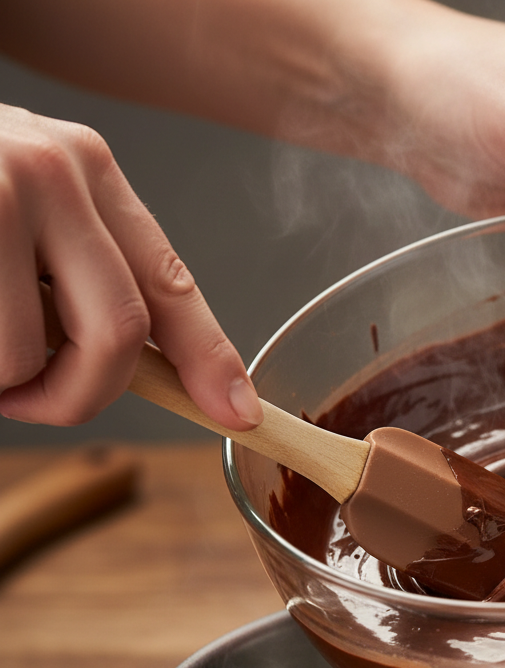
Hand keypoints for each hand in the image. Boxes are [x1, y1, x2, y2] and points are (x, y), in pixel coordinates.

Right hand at [0, 103, 261, 427]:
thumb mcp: (26, 206)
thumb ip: (84, 271)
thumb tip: (146, 366)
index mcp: (88, 171)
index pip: (170, 283)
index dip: (210, 359)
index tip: (237, 415)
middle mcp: (53, 173)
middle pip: (120, 333)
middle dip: (82, 394)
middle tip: (34, 402)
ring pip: (30, 352)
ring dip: (0, 380)